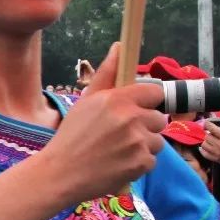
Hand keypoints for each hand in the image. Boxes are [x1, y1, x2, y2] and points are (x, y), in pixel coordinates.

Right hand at [40, 43, 165, 200]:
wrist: (61, 173)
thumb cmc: (71, 135)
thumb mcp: (85, 101)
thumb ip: (107, 74)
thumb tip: (119, 46)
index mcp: (117, 99)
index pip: (155, 92)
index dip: (146, 102)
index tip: (135, 110)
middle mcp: (131, 118)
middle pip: (158, 118)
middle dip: (144, 127)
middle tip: (120, 136)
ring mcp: (138, 142)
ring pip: (157, 140)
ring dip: (143, 146)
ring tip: (118, 152)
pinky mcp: (142, 163)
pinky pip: (152, 160)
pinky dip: (138, 164)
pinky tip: (118, 164)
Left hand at [202, 121, 219, 178]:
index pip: (213, 128)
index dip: (208, 124)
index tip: (207, 122)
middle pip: (207, 136)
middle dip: (210, 133)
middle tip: (213, 133)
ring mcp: (217, 153)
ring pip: (204, 144)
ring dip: (206, 141)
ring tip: (211, 140)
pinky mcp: (217, 160)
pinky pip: (204, 154)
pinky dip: (203, 150)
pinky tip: (205, 148)